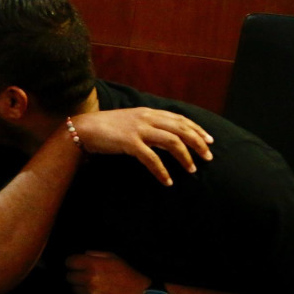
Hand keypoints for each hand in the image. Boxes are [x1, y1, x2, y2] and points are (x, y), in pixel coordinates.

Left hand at [65, 251, 151, 293]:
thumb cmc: (130, 276)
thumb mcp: (115, 259)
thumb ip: (96, 255)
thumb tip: (83, 255)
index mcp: (93, 265)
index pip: (70, 262)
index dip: (73, 263)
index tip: (76, 265)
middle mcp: (89, 280)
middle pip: (69, 277)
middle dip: (76, 275)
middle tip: (86, 277)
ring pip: (75, 290)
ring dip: (82, 288)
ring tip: (95, 287)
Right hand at [71, 108, 213, 185]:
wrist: (84, 128)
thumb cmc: (106, 127)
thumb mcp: (130, 121)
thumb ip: (148, 126)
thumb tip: (165, 137)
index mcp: (148, 112)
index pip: (180, 119)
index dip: (197, 129)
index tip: (209, 140)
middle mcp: (147, 118)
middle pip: (181, 129)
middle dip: (198, 143)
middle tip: (208, 157)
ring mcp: (139, 130)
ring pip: (172, 142)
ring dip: (185, 157)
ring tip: (192, 170)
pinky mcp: (130, 143)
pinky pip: (152, 159)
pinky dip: (162, 171)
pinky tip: (168, 181)